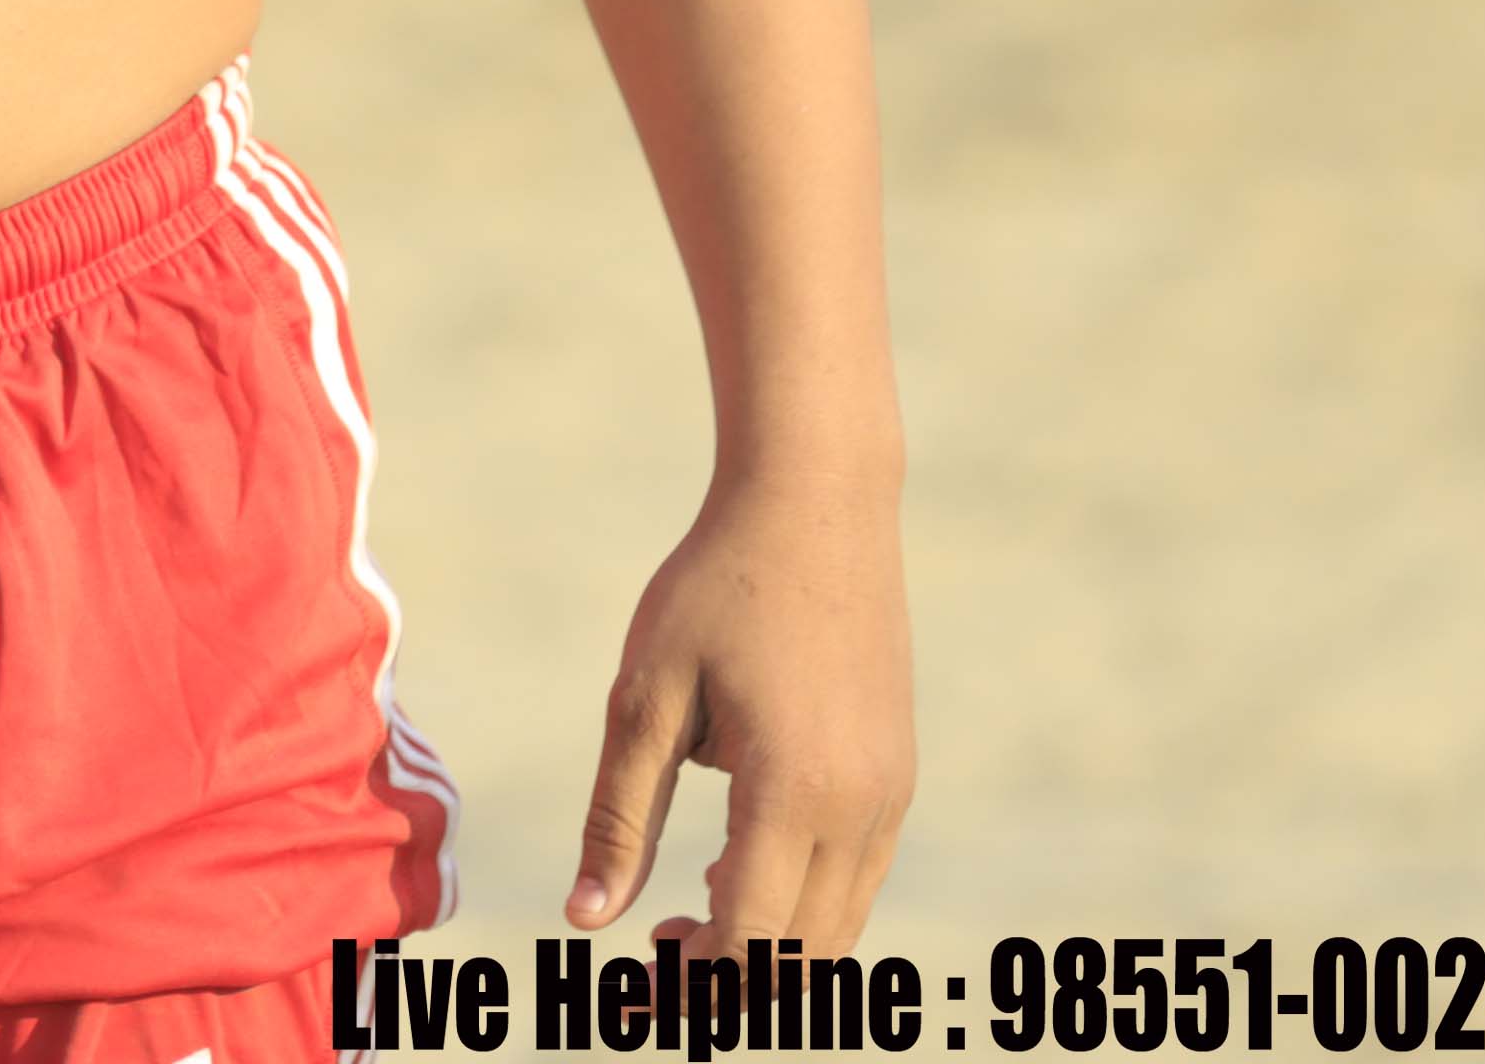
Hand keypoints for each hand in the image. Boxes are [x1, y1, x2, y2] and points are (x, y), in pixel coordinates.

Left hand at [572, 466, 909, 953]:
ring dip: (769, 946)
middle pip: (804, 956)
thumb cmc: (715, 588)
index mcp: (793, 791)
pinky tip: (733, 859)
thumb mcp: (644, 697)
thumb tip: (586, 920)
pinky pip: (857, 878)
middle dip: (729, 979)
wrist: (816, 503)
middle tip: (651, 959)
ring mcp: (891, 794)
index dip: (692, 980)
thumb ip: (618, 815)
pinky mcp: (898, 775)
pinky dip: (801, 901)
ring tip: (687, 908)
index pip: (750, 941)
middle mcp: (861, 807)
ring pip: (839, 928)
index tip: (633, 978)